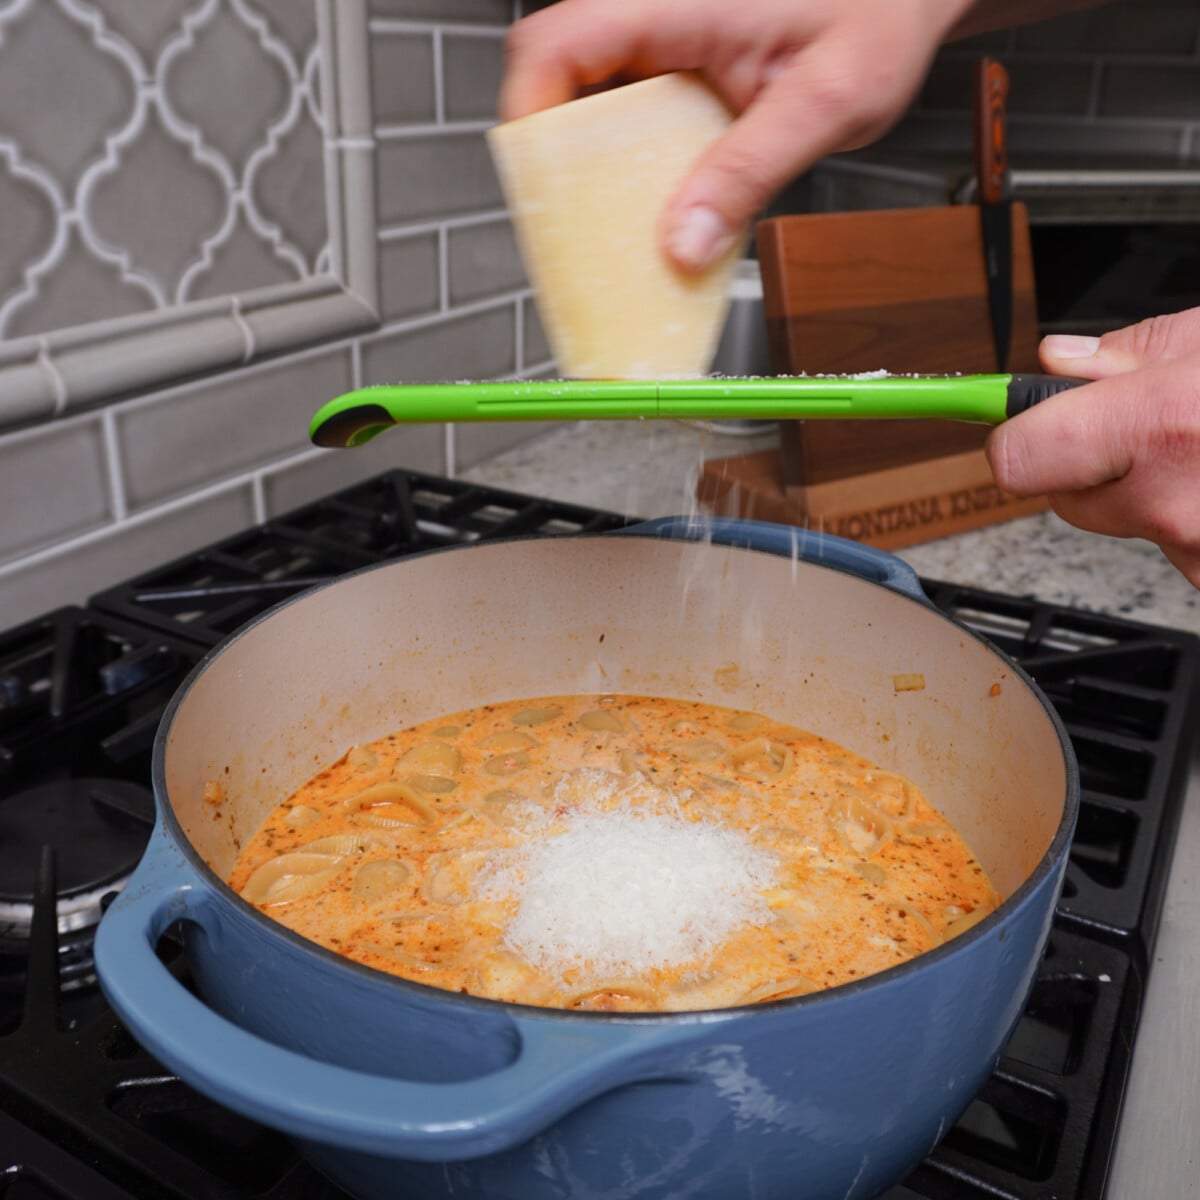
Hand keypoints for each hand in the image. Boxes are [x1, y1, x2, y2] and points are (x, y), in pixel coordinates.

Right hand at [500, 0, 972, 271]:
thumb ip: (752, 173)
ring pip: (590, 97)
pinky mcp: (679, 59)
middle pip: (562, 77)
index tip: (540, 184)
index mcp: (681, 1)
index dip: (529, 113)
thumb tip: (683, 244)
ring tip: (624, 219)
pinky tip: (662, 198)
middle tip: (584, 221)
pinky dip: (635, 160)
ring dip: (598, 163)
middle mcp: (661, 9)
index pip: (558, 44)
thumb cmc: (882, 14)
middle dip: (561, 156)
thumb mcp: (828, 103)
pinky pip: (631, 109)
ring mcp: (666, 33)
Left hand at [985, 309, 1199, 587]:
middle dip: (1098, 463)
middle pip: (1067, 498)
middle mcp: (1172, 500)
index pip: (1017, 457)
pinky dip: (1197, 519)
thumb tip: (1061, 361)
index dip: (1015, 437)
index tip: (1007, 426)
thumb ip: (1138, 349)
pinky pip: (1178, 548)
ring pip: (1128, 524)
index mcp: (1162, 424)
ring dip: (1155, 493)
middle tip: (1155, 428)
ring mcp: (1196, 551)